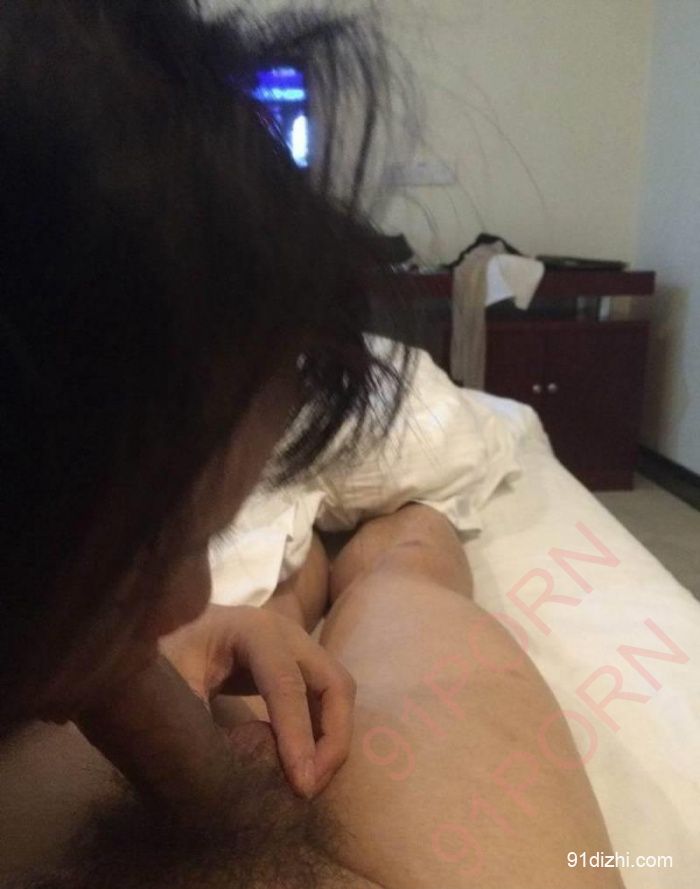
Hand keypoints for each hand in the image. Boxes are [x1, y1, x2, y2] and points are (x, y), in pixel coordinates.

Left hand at [160, 604, 355, 797]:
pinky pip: (326, 699)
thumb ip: (194, 716)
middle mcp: (286, 634)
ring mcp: (297, 647)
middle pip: (333, 682)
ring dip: (333, 739)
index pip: (286, 684)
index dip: (297, 735)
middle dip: (333, 738)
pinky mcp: (298, 665)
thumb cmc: (167, 651)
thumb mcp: (171, 680)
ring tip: (309, 783)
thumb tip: (225, 771)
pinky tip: (304, 765)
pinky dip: (324, 733)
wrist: (167, 624)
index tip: (301, 785)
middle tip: (310, 788)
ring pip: (338, 692)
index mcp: (252, 630)